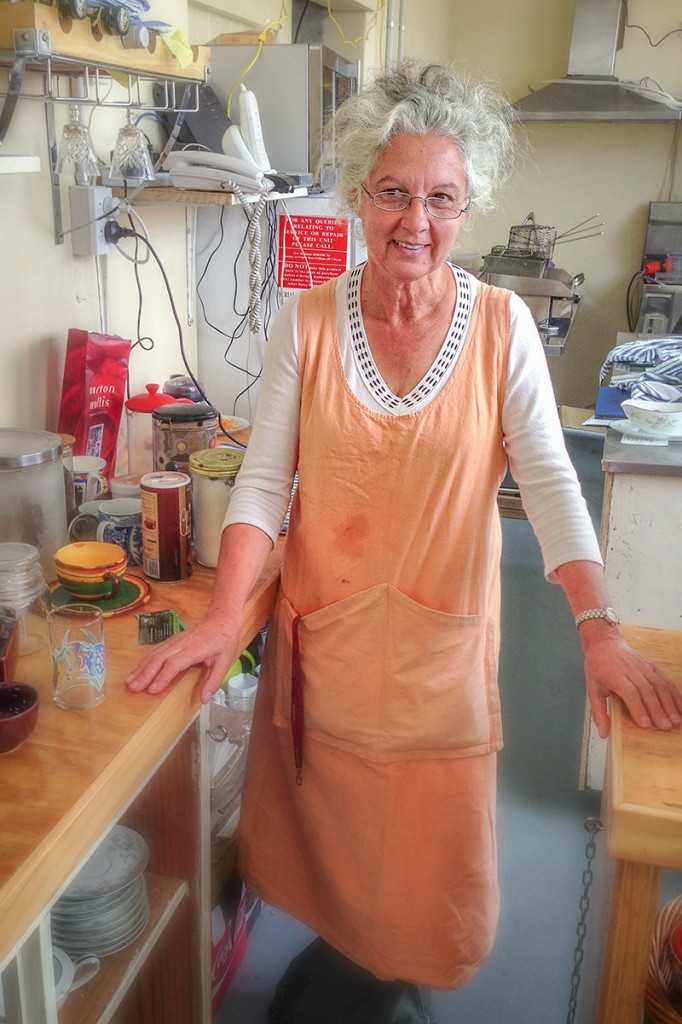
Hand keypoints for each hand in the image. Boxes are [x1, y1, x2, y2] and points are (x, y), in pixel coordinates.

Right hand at [125, 614, 240, 704]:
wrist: (221, 619)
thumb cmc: (224, 641)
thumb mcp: (226, 661)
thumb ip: (214, 680)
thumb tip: (203, 699)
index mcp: (196, 648)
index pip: (175, 662)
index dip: (163, 676)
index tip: (153, 689)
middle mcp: (182, 643)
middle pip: (160, 658)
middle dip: (145, 674)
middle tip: (133, 688)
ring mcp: (175, 640)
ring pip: (154, 653)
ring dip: (140, 667)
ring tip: (129, 682)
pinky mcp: (171, 640)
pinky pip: (155, 650)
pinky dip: (143, 660)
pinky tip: (136, 670)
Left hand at [584, 633, 681, 737]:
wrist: (605, 643)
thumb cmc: (598, 667)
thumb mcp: (591, 688)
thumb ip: (598, 711)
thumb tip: (604, 733)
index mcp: (614, 675)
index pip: (630, 692)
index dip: (638, 708)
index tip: (645, 724)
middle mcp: (631, 670)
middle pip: (647, 690)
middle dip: (658, 710)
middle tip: (666, 727)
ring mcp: (644, 666)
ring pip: (659, 685)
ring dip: (670, 704)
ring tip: (676, 720)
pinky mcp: (652, 665)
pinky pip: (665, 680)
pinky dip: (675, 694)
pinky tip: (681, 707)